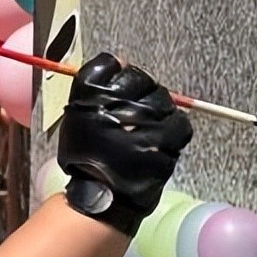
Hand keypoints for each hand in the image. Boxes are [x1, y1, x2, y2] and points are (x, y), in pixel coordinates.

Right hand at [55, 53, 192, 235]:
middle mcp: (117, 108)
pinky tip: (163, 139)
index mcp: (92, 98)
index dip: (120, 77)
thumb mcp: (77, 116)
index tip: (119, 94)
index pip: (111, 64)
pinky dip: (174, 129)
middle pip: (143, 81)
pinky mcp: (164, 145)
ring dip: (159, 111)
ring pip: (163, 101)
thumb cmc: (88, 156)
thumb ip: (94, 84)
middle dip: (143, 94)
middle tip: (134, 115)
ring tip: (148, 129)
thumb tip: (120, 60)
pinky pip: (179, 125)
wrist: (102, 196)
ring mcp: (144, 126)